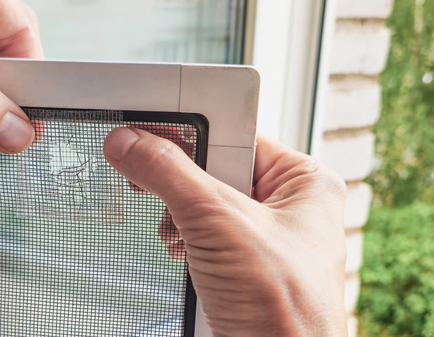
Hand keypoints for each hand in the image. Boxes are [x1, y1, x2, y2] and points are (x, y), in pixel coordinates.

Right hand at [104, 129, 346, 335]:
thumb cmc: (285, 311)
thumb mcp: (219, 224)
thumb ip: (169, 175)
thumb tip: (130, 143)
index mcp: (303, 182)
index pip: (236, 131)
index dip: (192, 127)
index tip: (148, 123)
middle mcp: (286, 206)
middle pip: (215, 167)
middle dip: (181, 183)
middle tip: (149, 176)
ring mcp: (262, 239)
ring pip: (202, 203)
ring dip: (179, 219)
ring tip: (181, 237)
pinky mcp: (239, 266)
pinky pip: (199, 235)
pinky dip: (181, 243)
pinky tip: (183, 256)